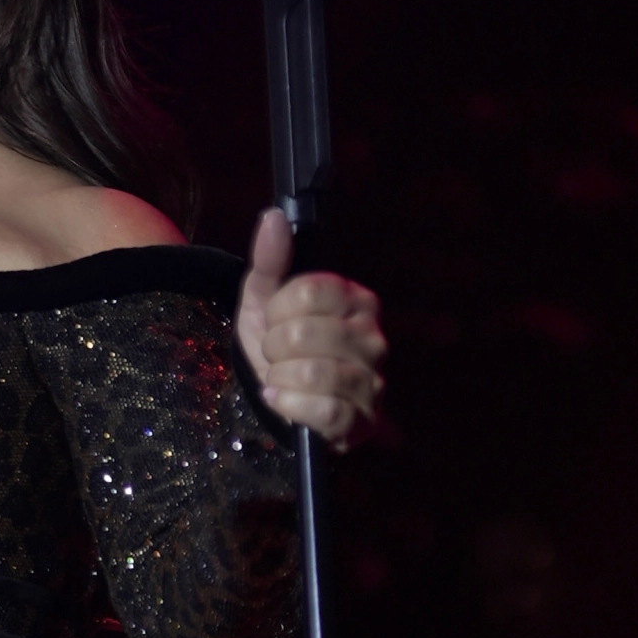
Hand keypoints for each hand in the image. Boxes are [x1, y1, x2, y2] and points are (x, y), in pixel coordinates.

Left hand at [236, 208, 385, 450]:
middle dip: (273, 346)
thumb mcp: (263, 299)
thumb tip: (274, 216)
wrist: (281, 398)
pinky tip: (282, 401)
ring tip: (279, 377)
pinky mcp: (362, 421)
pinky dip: (289, 406)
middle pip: (304, 332)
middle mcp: (374, 338)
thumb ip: (270, 259)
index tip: (274, 318)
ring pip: (311, 373)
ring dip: (278, 377)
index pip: (310, 290)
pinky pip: (322, 410)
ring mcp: (372, 381)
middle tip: (276, 353)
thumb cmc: (277, 343)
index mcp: (357, 300)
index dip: (277, 308)